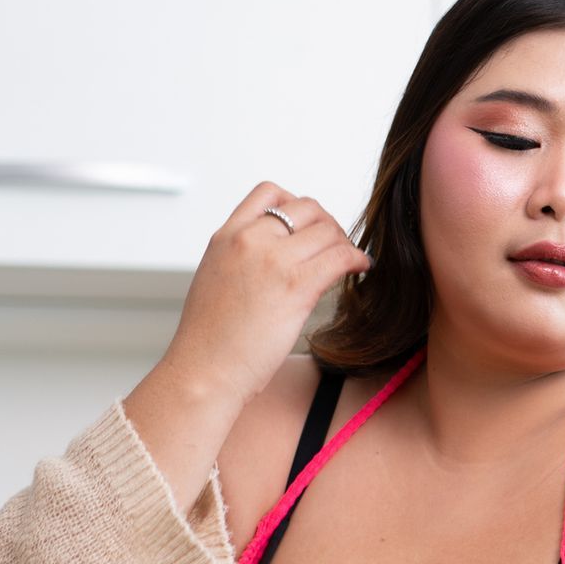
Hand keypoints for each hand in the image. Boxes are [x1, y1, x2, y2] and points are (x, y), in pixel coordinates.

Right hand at [161, 181, 370, 410]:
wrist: (204, 370)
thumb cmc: (211, 339)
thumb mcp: (217, 279)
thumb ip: (243, 259)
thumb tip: (278, 257)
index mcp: (226, 236)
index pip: (269, 193)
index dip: (298, 205)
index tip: (309, 228)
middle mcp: (248, 240)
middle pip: (306, 207)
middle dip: (327, 224)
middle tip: (336, 247)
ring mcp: (272, 260)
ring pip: (327, 230)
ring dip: (345, 242)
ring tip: (349, 261)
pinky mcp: (295, 287)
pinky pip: (340, 257)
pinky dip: (357, 258)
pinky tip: (361, 268)